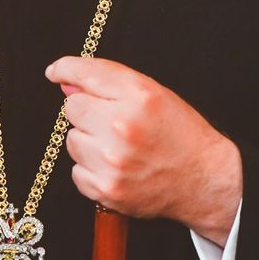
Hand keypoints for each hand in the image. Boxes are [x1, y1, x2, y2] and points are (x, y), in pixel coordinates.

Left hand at [46, 56, 241, 245]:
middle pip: (72, 107)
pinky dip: (91, 170)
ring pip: (72, 140)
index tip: (55, 72)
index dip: (66, 69)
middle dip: (87, 111)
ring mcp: (112, 161)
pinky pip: (76, 171)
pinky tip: (116, 168)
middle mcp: (123, 126)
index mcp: (139, 96)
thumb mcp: (154, 95)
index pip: (86, 74)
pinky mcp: (106, 189)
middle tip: (112, 122)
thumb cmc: (180, 134)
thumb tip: (66, 82)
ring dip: (88, 142)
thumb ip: (110, 82)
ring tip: (118, 147)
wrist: (203, 180)